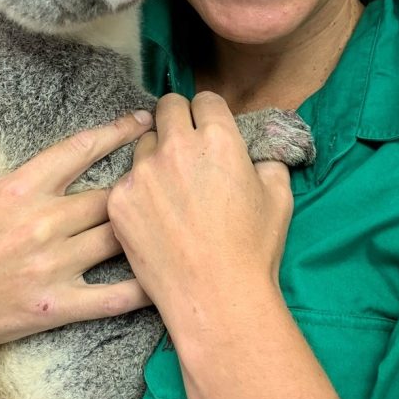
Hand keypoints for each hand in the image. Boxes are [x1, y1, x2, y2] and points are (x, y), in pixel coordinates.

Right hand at [0, 111, 153, 365]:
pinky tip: (164, 278)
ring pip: (117, 238)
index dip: (117, 132)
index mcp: (20, 189)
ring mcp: (52, 266)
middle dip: (141, 182)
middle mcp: (43, 223)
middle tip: (168, 174)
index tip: (143, 121)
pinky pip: (111, 297)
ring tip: (171, 217)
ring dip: (144, 227)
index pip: (80, 150)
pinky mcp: (56, 305)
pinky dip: (141, 288)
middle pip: (111, 195)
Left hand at [106, 92, 293, 333]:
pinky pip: (126, 182)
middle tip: (184, 145)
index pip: (204, 99)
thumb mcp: (279, 197)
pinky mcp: (119, 201)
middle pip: (167, 107)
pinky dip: (138, 192)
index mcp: (218, 139)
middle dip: (177, 118)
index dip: (208, 113)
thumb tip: (255, 152)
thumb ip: (266, 161)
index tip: (207, 127)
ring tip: (170, 190)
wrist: (216, 298)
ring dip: (155, 156)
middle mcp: (176, 147)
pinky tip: (155, 217)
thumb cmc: (252, 250)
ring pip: (143, 145)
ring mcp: (142, 174)